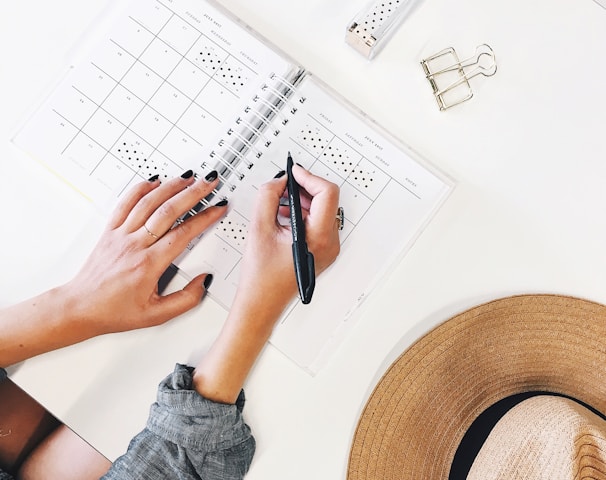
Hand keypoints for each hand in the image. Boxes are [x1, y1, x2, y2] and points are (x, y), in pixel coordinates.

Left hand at [61, 171, 226, 333]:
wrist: (80, 308)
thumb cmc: (114, 311)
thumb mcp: (157, 316)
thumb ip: (186, 299)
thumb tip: (203, 281)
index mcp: (149, 264)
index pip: (183, 233)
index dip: (204, 218)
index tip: (217, 208)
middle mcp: (134, 245)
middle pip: (168, 211)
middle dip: (193, 193)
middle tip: (209, 183)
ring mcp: (120, 235)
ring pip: (148, 202)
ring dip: (171, 186)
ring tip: (188, 177)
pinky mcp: (109, 231)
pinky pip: (125, 203)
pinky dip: (140, 188)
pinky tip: (154, 181)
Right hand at [234, 164, 340, 317]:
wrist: (262, 302)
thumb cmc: (261, 277)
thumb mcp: (259, 228)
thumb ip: (268, 197)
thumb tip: (279, 181)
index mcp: (319, 238)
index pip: (327, 193)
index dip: (309, 177)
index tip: (294, 172)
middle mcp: (330, 244)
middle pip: (327, 200)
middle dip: (305, 188)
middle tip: (284, 184)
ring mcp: (328, 248)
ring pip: (322, 211)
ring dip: (302, 201)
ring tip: (280, 204)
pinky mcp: (322, 250)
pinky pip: (318, 223)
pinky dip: (302, 214)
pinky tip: (284, 216)